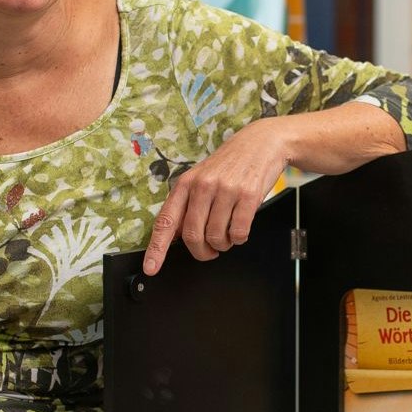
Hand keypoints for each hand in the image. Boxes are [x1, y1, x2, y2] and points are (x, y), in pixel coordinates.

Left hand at [143, 119, 290, 274]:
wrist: (260, 143)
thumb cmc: (228, 165)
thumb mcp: (201, 178)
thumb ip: (187, 205)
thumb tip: (173, 237)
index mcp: (185, 184)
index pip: (166, 221)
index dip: (157, 248)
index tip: (151, 268)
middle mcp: (202, 186)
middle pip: (192, 236)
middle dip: (201, 252)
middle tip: (209, 252)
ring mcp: (226, 190)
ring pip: (216, 237)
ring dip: (223, 245)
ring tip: (228, 234)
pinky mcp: (248, 195)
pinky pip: (239, 233)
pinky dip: (239, 238)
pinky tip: (240, 229)